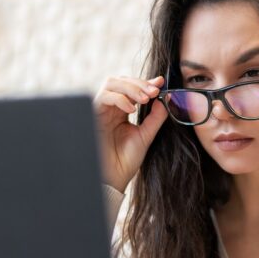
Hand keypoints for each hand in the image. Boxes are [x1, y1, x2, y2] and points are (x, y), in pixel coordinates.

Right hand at [94, 75, 167, 192]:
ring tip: (144, 99)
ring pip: (111, 83)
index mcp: (122, 111)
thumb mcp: (146, 135)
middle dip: (139, 83)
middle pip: (121, 81)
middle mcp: (111, 108)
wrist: (115, 176)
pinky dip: (119, 98)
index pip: (132, 88)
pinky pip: (103, 97)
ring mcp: (102, 110)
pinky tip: (131, 109)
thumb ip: (156, 116)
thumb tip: (165, 96)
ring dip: (130, 87)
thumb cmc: (127, 159)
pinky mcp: (93, 115)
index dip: (145, 82)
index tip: (160, 82)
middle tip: (153, 91)